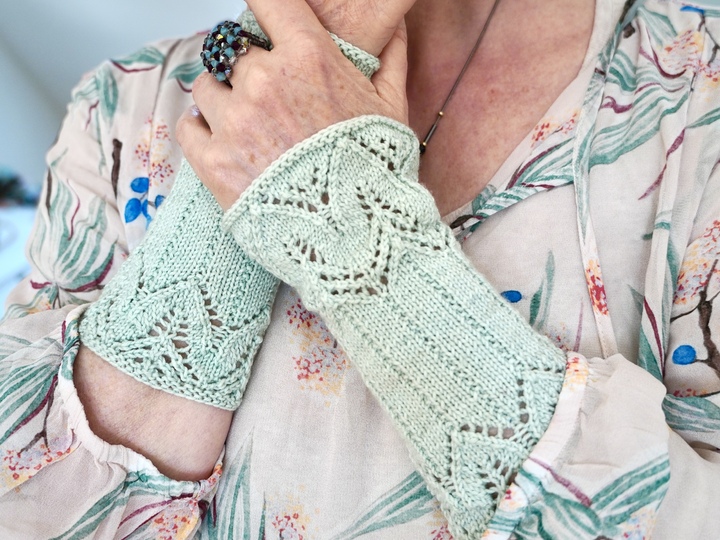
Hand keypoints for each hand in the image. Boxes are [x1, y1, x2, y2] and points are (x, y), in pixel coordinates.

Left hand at [177, 0, 408, 210]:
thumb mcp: (393, 109)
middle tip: (262, 91)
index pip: (267, 1)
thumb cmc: (374, 173)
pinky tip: (225, 143)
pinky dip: (202, 130)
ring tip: (243, 122)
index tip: (264, 27)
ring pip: (206, 84)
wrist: (354, 236)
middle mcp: (264, 81)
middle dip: (245, 64)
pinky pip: (188, 126)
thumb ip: (389, 59)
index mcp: (308, 58)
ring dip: (221, 96)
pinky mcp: (213, 161)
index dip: (264, 12)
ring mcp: (234, 121)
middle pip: (230, 47)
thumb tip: (394, 27)